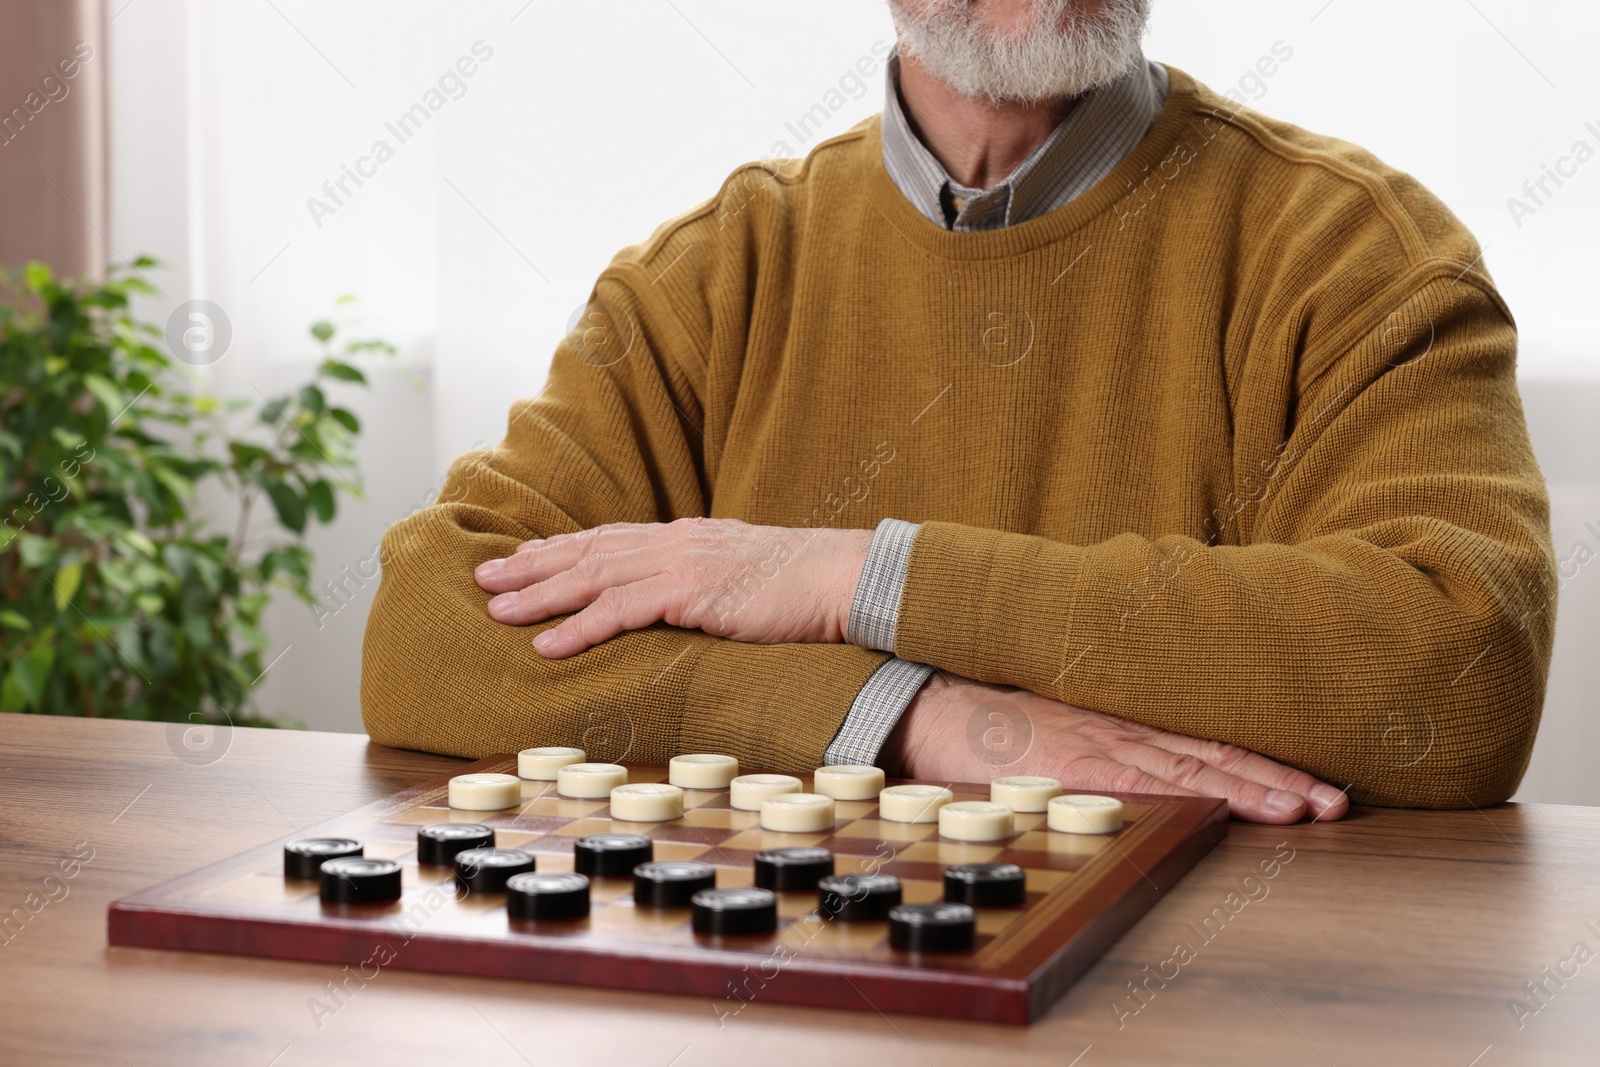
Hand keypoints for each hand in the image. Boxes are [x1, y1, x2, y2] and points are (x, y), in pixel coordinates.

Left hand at [473, 518, 872, 656]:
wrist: (843, 579)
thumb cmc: (804, 585)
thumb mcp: (745, 574)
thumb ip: (708, 581)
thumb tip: (686, 601)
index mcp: (687, 536)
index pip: (610, 539)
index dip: (561, 549)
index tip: (523, 557)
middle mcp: (675, 542)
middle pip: (588, 551)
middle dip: (532, 564)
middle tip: (484, 577)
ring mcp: (681, 564)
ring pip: (592, 578)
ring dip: (539, 595)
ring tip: (497, 610)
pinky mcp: (691, 594)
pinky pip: (621, 611)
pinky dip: (578, 627)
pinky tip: (547, 643)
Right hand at [880, 674, 1349, 823]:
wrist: (933, 704)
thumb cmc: (996, 717)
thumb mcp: (1065, 718)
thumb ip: (1111, 735)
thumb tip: (1158, 759)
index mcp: (1125, 718)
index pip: (1208, 742)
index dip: (1265, 762)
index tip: (1317, 781)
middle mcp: (1122, 728)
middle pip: (1213, 755)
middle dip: (1277, 780)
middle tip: (1335, 801)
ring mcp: (1097, 744)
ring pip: (1188, 769)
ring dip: (1247, 789)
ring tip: (1300, 808)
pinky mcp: (1068, 765)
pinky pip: (1133, 782)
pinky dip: (1178, 795)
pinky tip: (1215, 808)